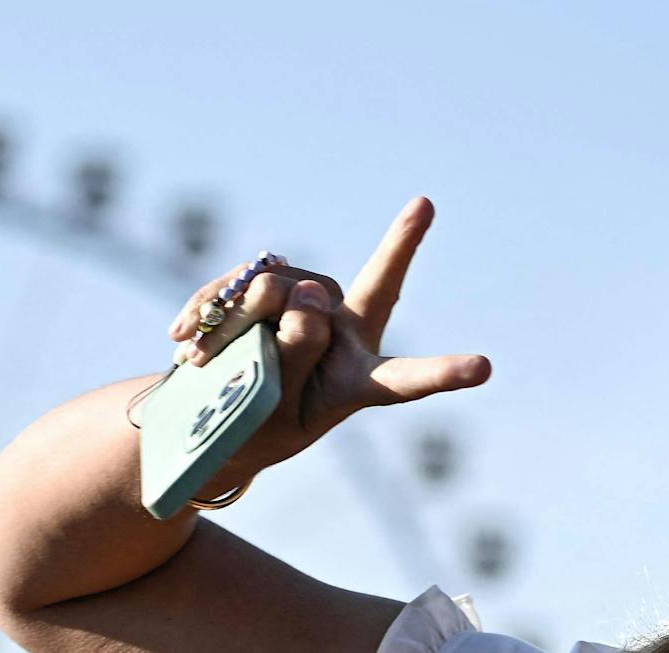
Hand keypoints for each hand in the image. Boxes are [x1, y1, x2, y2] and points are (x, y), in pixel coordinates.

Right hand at [163, 197, 489, 488]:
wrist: (212, 411)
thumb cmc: (252, 426)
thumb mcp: (269, 413)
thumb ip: (292, 358)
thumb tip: (301, 290)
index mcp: (358, 385)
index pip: (404, 380)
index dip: (441, 374)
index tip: (484, 370)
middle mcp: (349, 335)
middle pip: (371, 289)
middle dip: (405, 243)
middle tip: (423, 210)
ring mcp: (314, 302)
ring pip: (286, 286)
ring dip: (239, 318)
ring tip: (204, 360)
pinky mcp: (276, 280)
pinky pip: (245, 278)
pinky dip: (210, 308)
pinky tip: (184, 336)